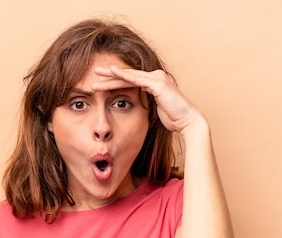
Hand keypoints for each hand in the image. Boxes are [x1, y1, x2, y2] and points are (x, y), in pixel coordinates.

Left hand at [92, 66, 206, 134]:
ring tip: (96, 74)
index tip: (100, 82)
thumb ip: (146, 104)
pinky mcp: (158, 83)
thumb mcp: (154, 110)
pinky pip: (137, 78)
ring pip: (129, 75)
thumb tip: (136, 106)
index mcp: (154, 82)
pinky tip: (112, 72)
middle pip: (128, 75)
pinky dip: (123, 75)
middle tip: (94, 73)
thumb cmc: (173, 118)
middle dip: (109, 75)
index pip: (130, 80)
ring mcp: (157, 78)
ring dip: (111, 75)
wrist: (187, 121)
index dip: (114, 81)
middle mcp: (155, 76)